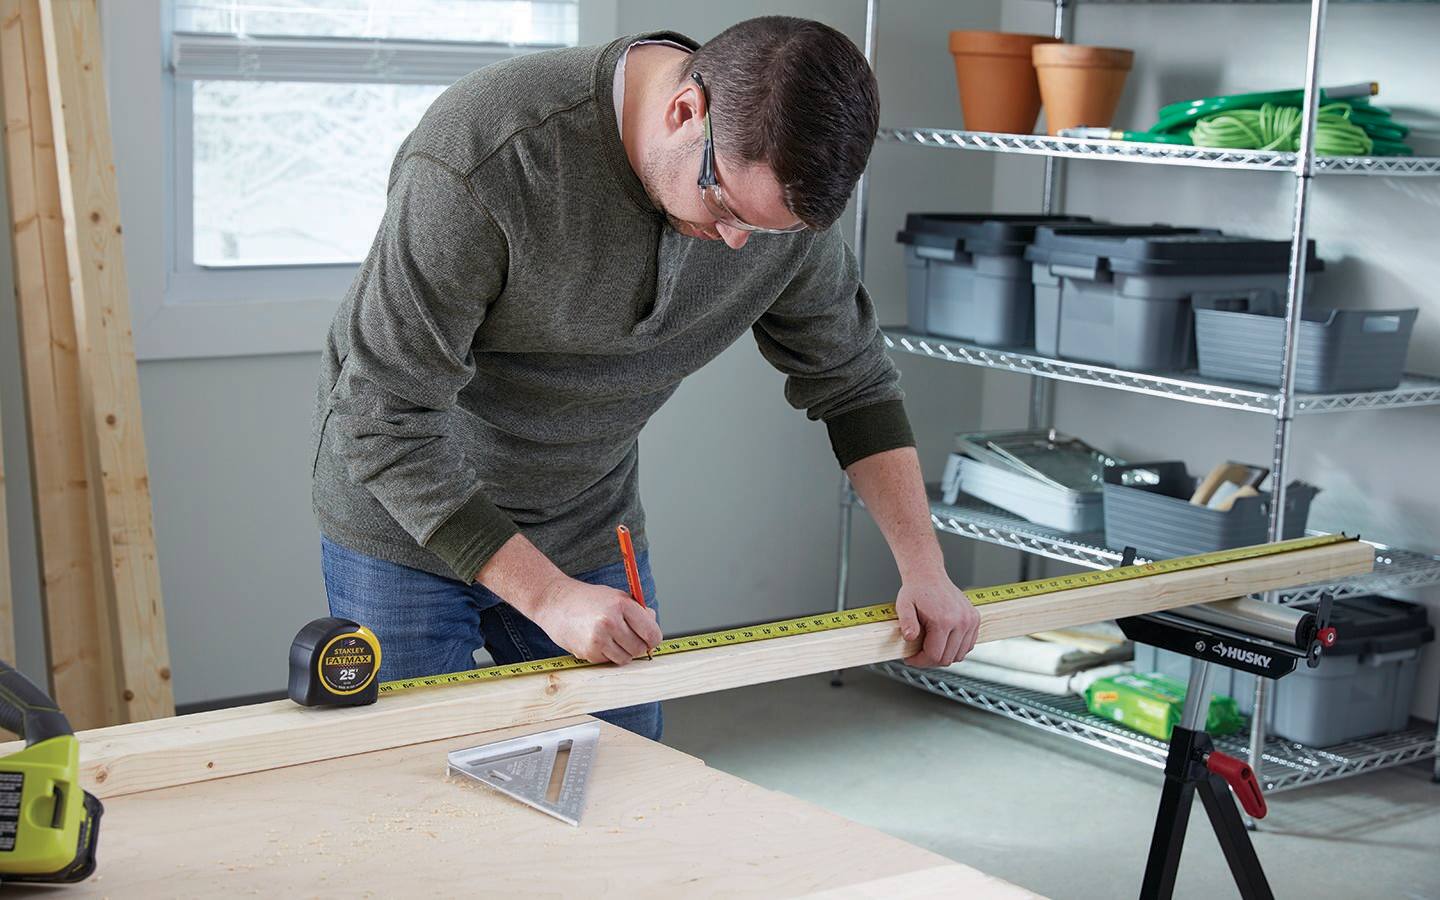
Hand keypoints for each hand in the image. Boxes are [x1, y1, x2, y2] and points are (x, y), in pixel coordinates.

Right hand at [530, 578, 662, 665]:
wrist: (555, 602)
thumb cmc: (588, 599)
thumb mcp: (616, 596)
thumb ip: (638, 611)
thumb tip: (653, 627)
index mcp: (622, 605)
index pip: (651, 633)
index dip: (653, 639)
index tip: (649, 639)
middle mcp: (610, 621)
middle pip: (639, 648)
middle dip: (637, 645)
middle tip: (627, 637)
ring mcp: (598, 638)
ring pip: (625, 658)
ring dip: (622, 652)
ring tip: (610, 637)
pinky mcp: (588, 652)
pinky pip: (608, 661)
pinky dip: (606, 654)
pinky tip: (596, 640)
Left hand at [895, 574, 978, 667]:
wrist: (929, 574)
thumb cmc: (916, 590)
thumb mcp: (903, 606)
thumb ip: (906, 623)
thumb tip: (910, 637)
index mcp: (943, 620)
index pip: (935, 656)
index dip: (920, 661)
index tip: (910, 658)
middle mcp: (961, 622)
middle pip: (948, 659)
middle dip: (930, 660)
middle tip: (918, 654)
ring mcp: (970, 621)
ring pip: (960, 655)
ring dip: (945, 655)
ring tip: (931, 647)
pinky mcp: (975, 619)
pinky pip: (968, 645)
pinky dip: (957, 648)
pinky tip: (944, 641)